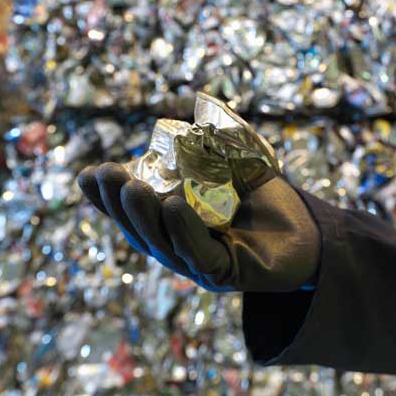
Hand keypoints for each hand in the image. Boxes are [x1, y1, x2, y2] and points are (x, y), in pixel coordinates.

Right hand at [76, 163, 320, 292]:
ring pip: (164, 244)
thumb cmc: (264, 200)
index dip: (105, 199)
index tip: (87, 174)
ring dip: (144, 216)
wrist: (309, 232)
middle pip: (141, 231)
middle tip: (105, 173)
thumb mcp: (229, 169)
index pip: (132, 215)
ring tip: (130, 187)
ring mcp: (199, 267)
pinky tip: (172, 205)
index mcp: (171, 228)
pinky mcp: (227, 277)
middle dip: (118, 203)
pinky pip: (200, 255)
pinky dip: (184, 230)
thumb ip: (202, 151)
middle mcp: (178, 250)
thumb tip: (182, 119)